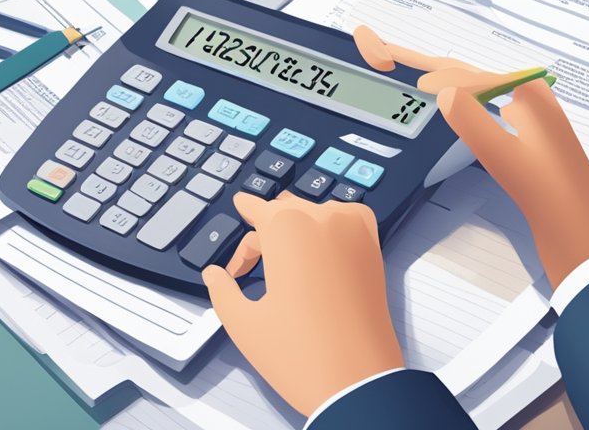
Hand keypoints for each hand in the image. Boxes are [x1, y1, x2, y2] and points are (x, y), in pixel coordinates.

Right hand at [202, 193, 402, 416]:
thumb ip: (221, 289)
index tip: (239, 206)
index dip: (244, 210)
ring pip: (315, 214)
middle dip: (264, 235)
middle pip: (283, 213)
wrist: (358, 382)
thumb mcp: (243, 323)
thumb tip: (214, 274)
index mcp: (286, 228)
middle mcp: (322, 218)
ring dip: (296, 230)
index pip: (257, 206)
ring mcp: (354, 231)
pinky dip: (330, 228)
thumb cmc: (300, 354)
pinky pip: (346, 221)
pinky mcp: (374, 249)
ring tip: (283, 265)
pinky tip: (319, 251)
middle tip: (249, 271)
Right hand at [354, 25, 588, 286]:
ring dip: (441, 83)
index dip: (423, 65)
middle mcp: (532, 105)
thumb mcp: (505, 158)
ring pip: (474, 95)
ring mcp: (529, 127)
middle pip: (469, 78)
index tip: (386, 55)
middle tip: (384, 49)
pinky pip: (484, 114)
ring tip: (409, 70)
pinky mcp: (525, 147)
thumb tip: (445, 90)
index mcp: (530, 98)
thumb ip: (472, 120)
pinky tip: (448, 108)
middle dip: (428, 66)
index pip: (465, 74)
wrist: (583, 242)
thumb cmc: (553, 201)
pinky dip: (458, 107)